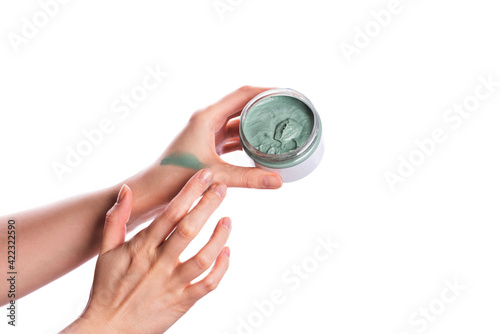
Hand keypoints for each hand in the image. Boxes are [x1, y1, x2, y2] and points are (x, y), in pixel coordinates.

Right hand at [63, 169, 230, 332]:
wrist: (108, 330)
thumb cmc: (107, 288)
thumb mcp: (105, 253)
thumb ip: (116, 220)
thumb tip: (126, 190)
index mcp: (141, 248)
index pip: (170, 213)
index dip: (189, 192)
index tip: (203, 175)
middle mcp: (159, 264)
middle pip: (189, 229)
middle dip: (208, 205)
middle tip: (222, 188)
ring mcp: (172, 283)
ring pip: (203, 257)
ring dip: (219, 236)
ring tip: (228, 220)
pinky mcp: (183, 302)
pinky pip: (207, 284)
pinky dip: (221, 268)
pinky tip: (227, 252)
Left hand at [123, 86, 282, 226]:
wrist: (151, 191)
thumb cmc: (174, 179)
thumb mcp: (215, 175)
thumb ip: (248, 178)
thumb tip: (279, 181)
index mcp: (207, 117)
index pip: (243, 94)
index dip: (267, 92)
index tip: (287, 95)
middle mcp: (208, 120)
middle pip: (243, 105)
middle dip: (266, 107)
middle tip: (290, 110)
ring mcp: (208, 132)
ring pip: (239, 122)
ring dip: (258, 124)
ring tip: (281, 126)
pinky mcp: (208, 145)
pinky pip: (234, 138)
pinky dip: (249, 141)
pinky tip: (264, 147)